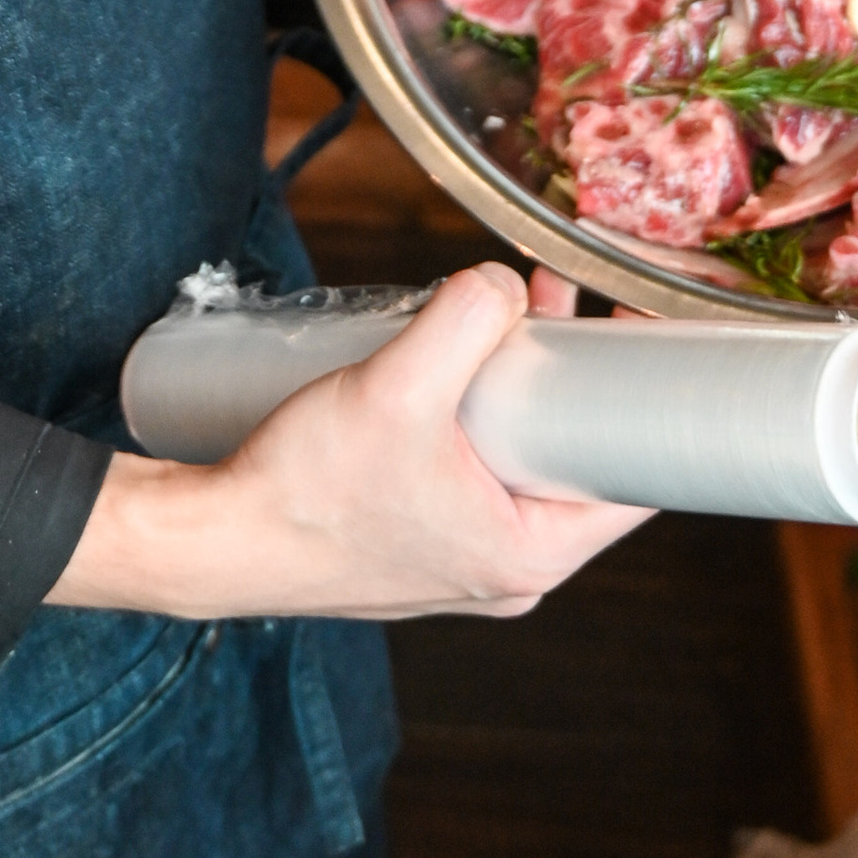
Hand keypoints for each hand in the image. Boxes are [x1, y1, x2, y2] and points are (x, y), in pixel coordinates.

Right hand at [50, 262, 650, 621]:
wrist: (215, 541)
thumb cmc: (302, 494)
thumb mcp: (396, 387)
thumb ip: (462, 320)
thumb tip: (504, 285)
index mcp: (529, 555)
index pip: (632, 483)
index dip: (643, 405)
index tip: (640, 342)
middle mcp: (506, 571)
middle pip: (573, 464)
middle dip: (565, 383)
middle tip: (558, 313)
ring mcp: (462, 562)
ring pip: (520, 467)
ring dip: (516, 396)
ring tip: (500, 322)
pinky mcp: (421, 544)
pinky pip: (476, 478)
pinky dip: (476, 425)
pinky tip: (448, 374)